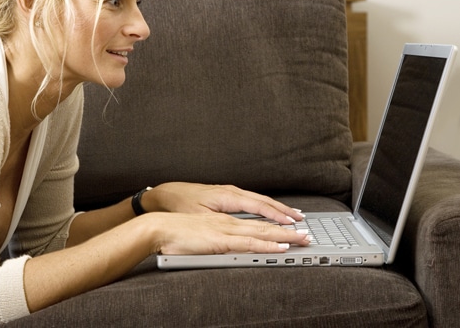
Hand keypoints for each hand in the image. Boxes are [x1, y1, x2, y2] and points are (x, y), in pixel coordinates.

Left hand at [142, 182, 303, 225]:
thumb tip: (240, 233)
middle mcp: (230, 191)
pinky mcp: (225, 195)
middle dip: (284, 212)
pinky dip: (265, 206)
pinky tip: (270, 211)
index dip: (277, 218)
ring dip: (277, 209)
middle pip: (263, 202)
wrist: (163, 194)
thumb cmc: (179, 205)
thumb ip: (221, 225)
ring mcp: (228, 192)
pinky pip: (251, 200)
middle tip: (302, 221)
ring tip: (293, 216)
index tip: (292, 225)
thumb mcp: (200, 218)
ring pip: (258, 200)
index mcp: (227, 196)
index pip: (259, 207)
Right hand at [145, 211, 309, 254]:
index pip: (255, 219)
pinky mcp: (221, 240)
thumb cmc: (174, 230)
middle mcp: (229, 220)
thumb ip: (215, 236)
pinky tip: (279, 246)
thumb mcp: (200, 232)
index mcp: (224, 219)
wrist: (158, 226)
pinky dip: (267, 244)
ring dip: (284, 235)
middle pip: (264, 223)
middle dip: (287, 228)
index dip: (275, 222)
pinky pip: (249, 242)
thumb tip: (226, 243)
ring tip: (302, 238)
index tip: (291, 226)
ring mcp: (226, 229)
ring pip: (261, 231)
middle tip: (307, 232)